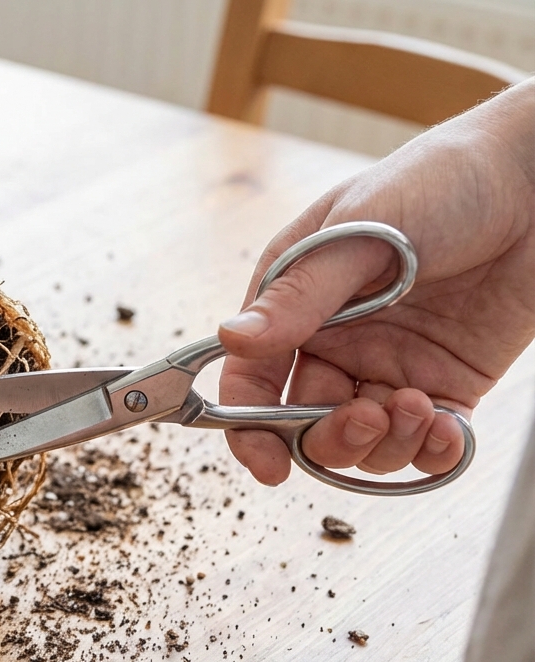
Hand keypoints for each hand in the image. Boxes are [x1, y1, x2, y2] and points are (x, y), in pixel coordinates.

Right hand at [218, 80, 534, 484]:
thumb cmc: (441, 178)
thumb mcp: (359, 232)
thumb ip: (299, 295)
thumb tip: (235, 340)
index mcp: (295, 302)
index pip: (252, 379)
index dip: (249, 427)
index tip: (268, 463)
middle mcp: (335, 341)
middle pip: (305, 424)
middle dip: (330, 438)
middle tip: (365, 417)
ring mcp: (389, 364)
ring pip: (365, 444)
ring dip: (385, 444)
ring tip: (417, 405)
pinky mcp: (446, 381)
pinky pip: (426, 443)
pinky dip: (432, 453)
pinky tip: (445, 430)